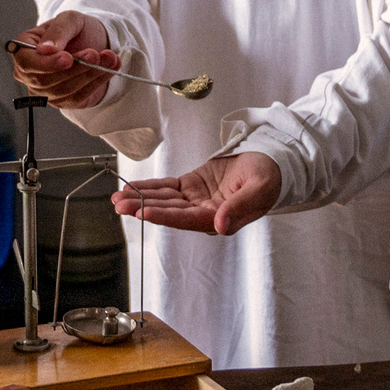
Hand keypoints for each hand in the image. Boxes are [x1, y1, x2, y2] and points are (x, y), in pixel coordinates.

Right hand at [12, 11, 121, 108]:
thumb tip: (44, 49)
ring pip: (64, 90)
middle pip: (46, 80)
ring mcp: (45, 91)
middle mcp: (30, 74)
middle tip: (95, 54)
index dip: (46, 64)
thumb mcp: (70, 20)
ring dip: (90, 74)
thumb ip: (58, 31)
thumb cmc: (78, 30)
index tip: (68, 58)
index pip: (26, 62)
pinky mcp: (64, 102)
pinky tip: (109, 68)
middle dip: (75, 68)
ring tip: (109, 57)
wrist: (96, 43)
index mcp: (24, 50)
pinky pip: (78, 97)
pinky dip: (96, 83)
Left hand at [115, 152, 282, 235]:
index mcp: (220, 219)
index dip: (163, 216)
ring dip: (141, 198)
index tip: (143, 212)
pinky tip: (133, 188)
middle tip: (120, 206)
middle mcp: (204, 213)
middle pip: (169, 212)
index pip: (186, 219)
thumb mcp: (259, 190)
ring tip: (118, 198)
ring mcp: (196, 200)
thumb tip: (220, 225)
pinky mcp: (192, 186)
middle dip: (143, 208)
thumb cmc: (269, 178)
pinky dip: (150, 187)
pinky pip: (167, 188)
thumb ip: (239, 208)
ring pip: (164, 200)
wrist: (270, 163)